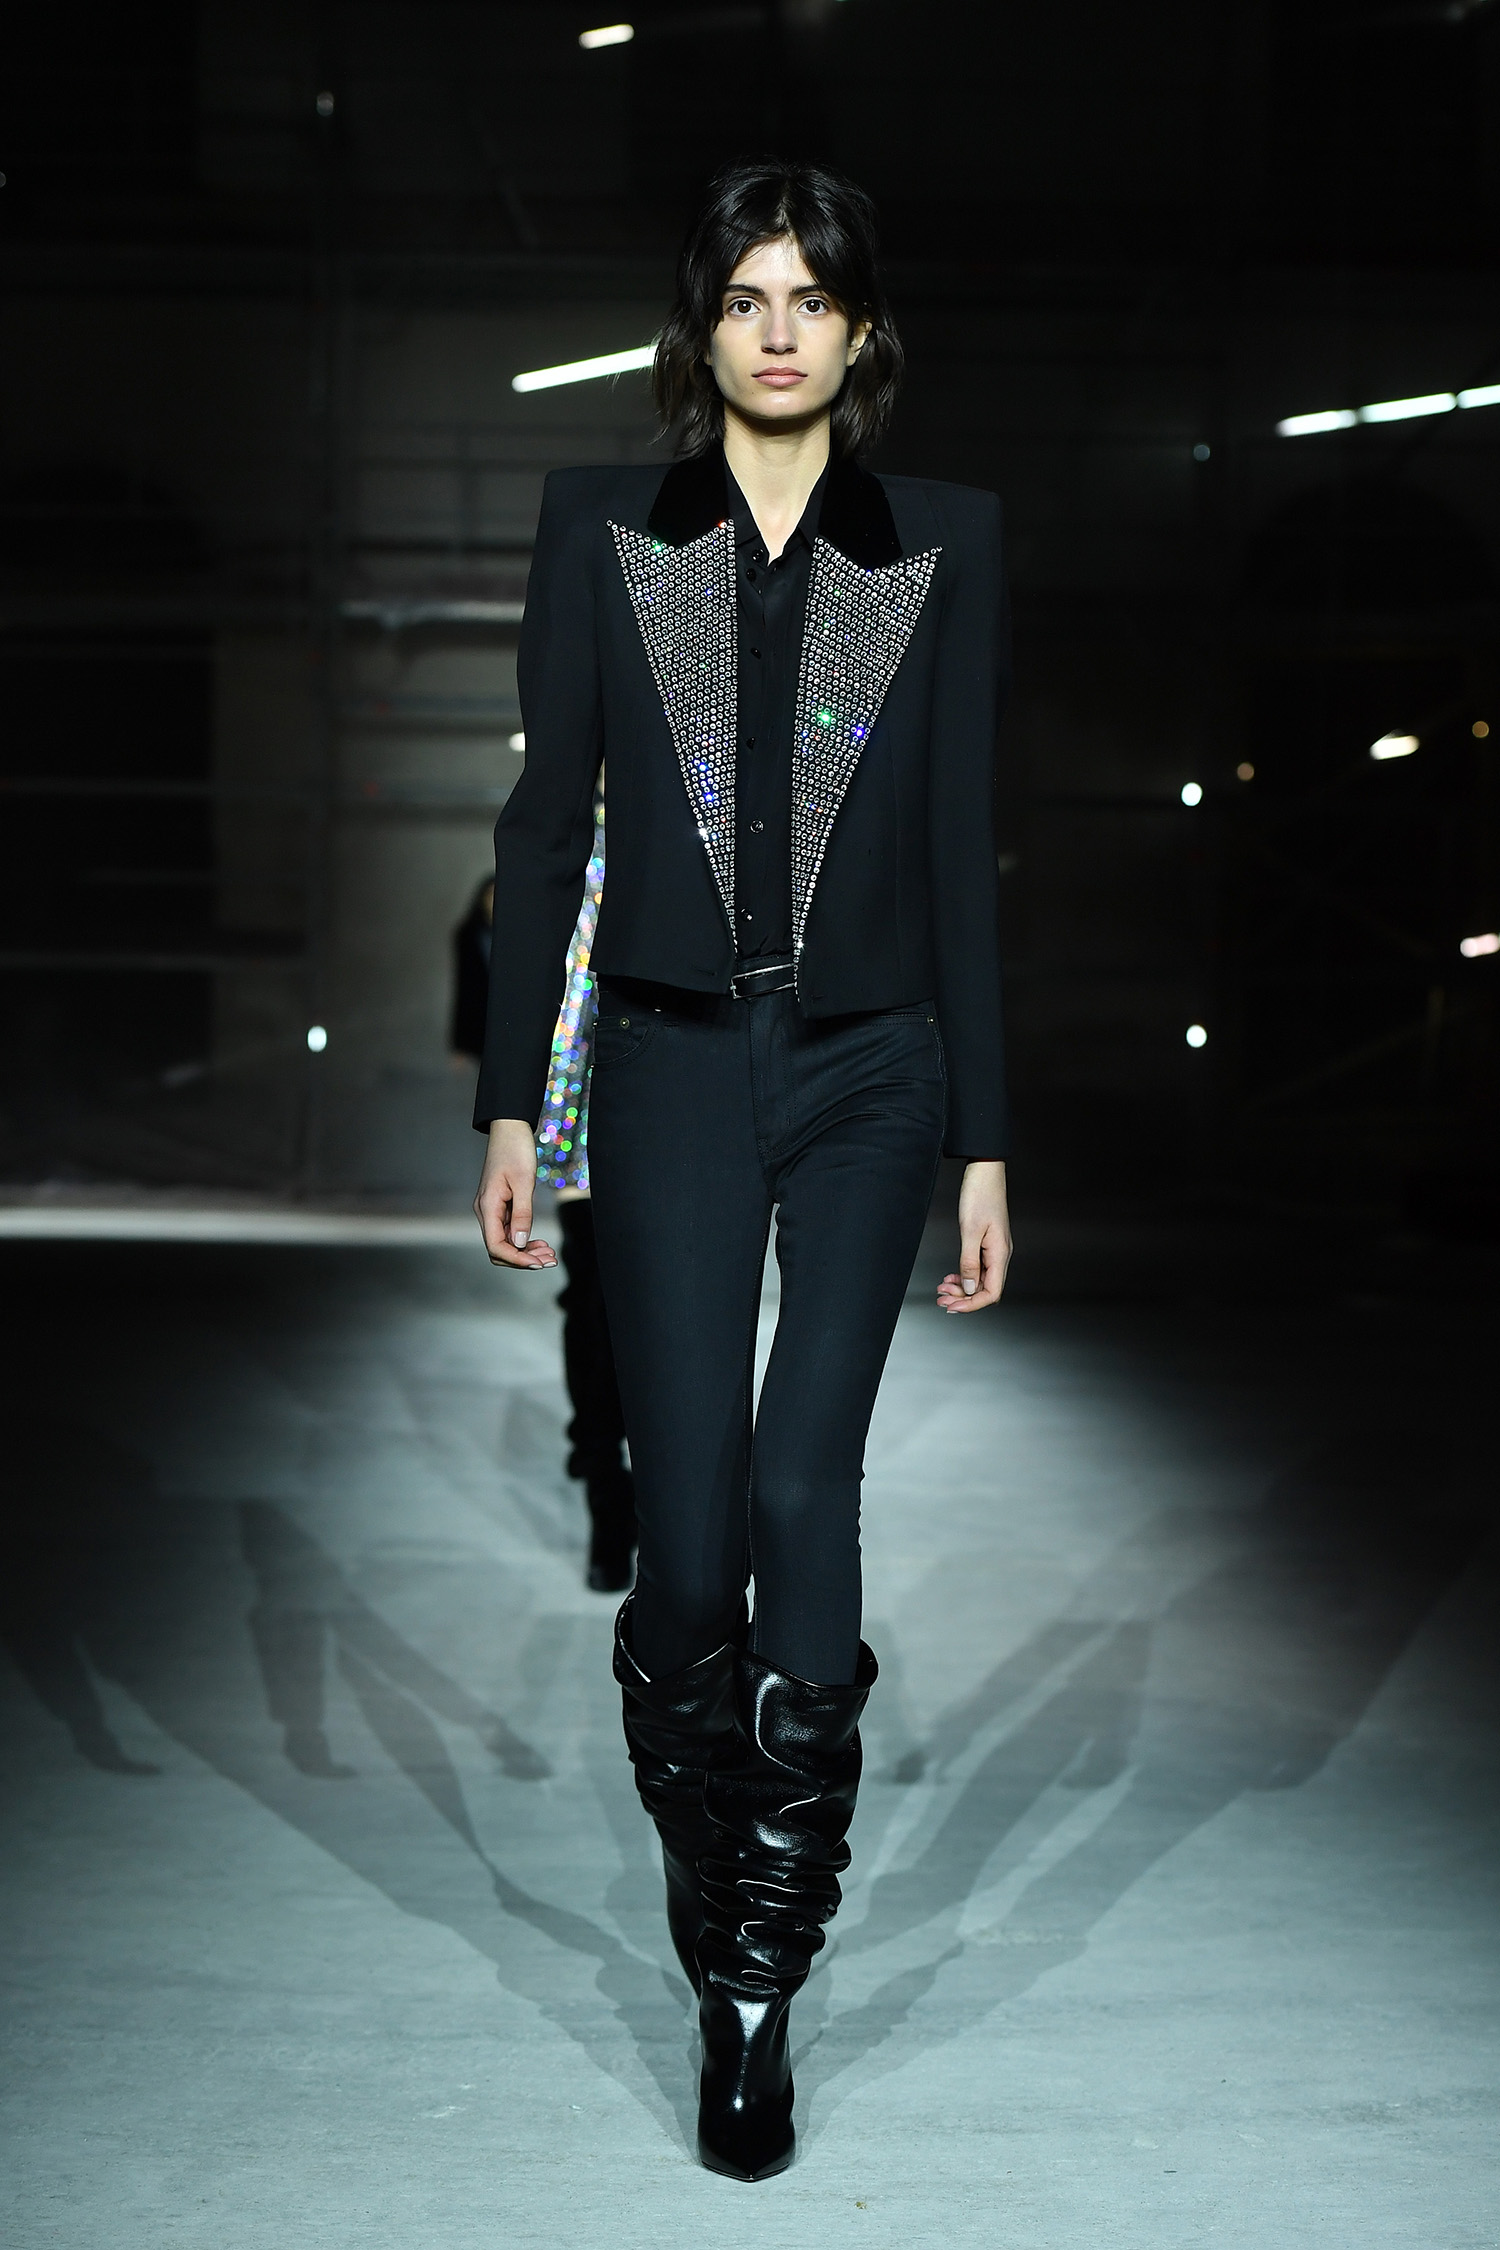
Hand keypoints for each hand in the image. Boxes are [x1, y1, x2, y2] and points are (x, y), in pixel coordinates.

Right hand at [474, 1119, 557, 1269]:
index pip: (496, 1247)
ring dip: (525, 1251)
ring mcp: (491, 1209)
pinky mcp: (499, 1206)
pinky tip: (541, 1242)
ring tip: (549, 1254)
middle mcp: (485, 1211)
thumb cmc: (516, 1150)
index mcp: (487, 1207)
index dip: (517, 1259)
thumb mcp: (524, 1182)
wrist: (509, 1129)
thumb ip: (523, 1214)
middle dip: (523, 1259)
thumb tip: (521, 1243)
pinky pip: (509, 1231)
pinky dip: (524, 1240)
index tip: (539, 1263)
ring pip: (505, 1242)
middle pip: (499, 1250)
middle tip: (550, 1260)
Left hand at [937, 1159, 1010, 1313]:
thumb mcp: (970, 1231)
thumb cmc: (980, 1196)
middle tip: (941, 1299)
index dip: (972, 1304)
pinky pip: (976, 1268)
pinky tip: (950, 1277)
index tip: (952, 1307)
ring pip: (979, 1280)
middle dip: (963, 1298)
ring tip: (942, 1289)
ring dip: (961, 1288)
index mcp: (1000, 1254)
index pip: (991, 1293)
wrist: (985, 1172)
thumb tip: (968, 1288)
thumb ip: (969, 1262)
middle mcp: (1000, 1255)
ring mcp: (993, 1250)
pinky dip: (962, 1275)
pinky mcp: (986, 1243)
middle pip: (984, 1289)